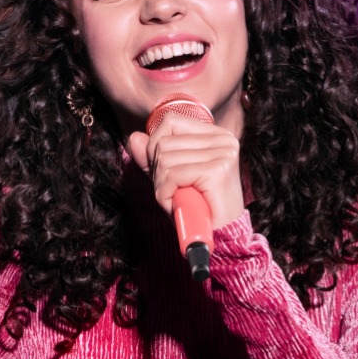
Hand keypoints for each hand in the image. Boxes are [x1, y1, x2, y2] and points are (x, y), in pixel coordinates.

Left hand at [126, 113, 245, 229]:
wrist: (222, 237)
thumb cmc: (198, 209)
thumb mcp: (171, 179)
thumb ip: (153, 158)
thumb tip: (134, 137)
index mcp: (216, 135)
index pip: (170, 121)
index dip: (156, 146)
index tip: (165, 172)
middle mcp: (223, 139)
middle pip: (164, 142)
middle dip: (158, 172)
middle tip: (173, 192)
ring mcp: (222, 153)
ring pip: (165, 159)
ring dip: (162, 186)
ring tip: (178, 200)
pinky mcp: (217, 170)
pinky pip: (172, 175)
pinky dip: (166, 194)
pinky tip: (178, 205)